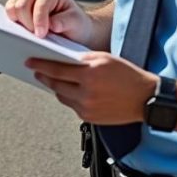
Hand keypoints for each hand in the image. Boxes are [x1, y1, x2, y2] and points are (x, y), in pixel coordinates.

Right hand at [5, 0, 92, 42]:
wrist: (72, 29)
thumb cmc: (75, 24)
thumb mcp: (77, 23)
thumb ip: (66, 22)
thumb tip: (52, 24)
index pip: (39, 4)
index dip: (39, 21)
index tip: (42, 35)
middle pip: (21, 5)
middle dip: (27, 24)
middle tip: (38, 36)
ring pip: (11, 9)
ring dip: (20, 24)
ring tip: (33, 34)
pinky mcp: (16, 5)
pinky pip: (8, 15)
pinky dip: (14, 25)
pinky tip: (26, 32)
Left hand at [26, 52, 157, 124]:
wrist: (146, 99)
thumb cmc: (128, 76)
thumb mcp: (105, 58)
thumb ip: (83, 59)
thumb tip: (63, 59)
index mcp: (90, 74)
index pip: (57, 69)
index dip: (40, 65)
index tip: (30, 61)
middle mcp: (86, 93)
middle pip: (56, 84)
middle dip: (44, 76)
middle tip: (36, 71)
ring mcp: (87, 107)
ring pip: (62, 96)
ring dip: (56, 87)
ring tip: (52, 79)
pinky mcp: (89, 118)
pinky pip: (72, 105)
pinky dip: (69, 97)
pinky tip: (69, 90)